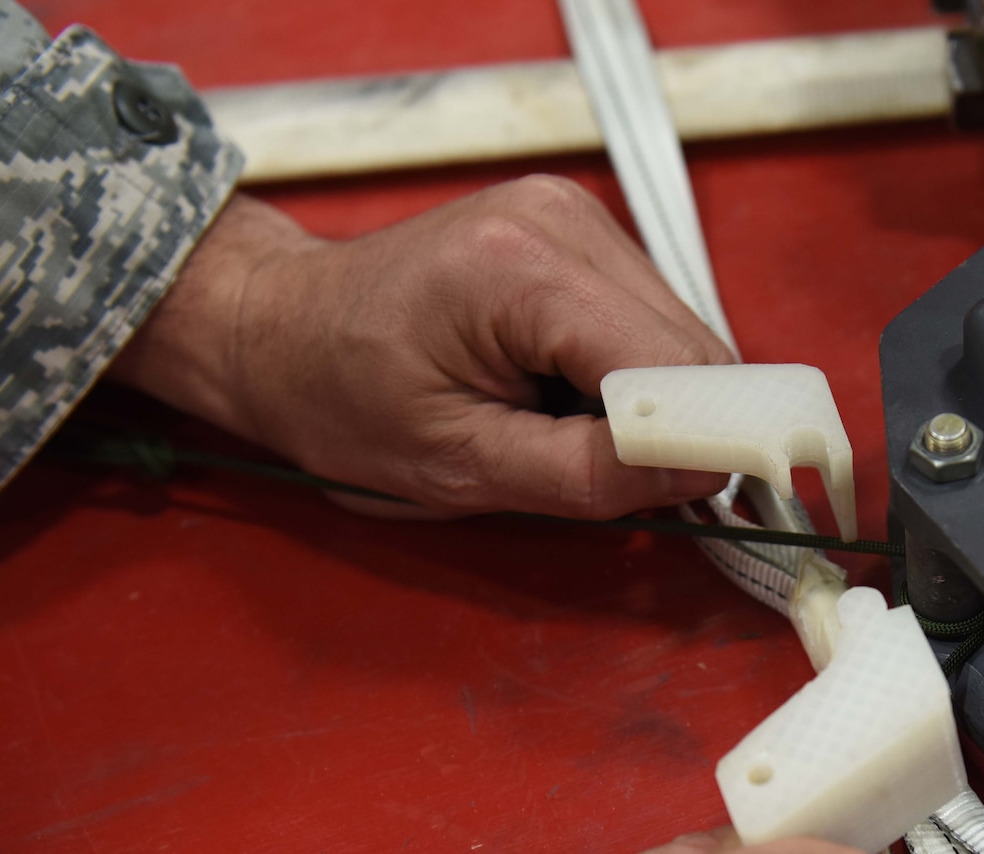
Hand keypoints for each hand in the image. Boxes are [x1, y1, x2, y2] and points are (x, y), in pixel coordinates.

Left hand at [109, 178, 732, 518]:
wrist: (281, 330)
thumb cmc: (340, 396)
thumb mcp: (458, 464)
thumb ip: (586, 471)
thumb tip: (702, 475)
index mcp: (521, 267)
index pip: (670, 365)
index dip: (699, 443)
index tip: (700, 506)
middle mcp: (561, 220)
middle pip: (693, 347)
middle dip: (682, 428)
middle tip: (620, 489)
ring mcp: (573, 215)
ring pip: (684, 336)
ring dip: (658, 404)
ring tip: (568, 433)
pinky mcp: (577, 231)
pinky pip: (652, 320)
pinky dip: (635, 376)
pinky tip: (568, 397)